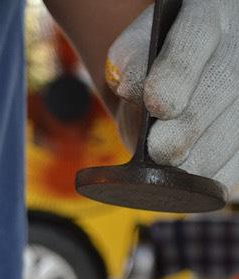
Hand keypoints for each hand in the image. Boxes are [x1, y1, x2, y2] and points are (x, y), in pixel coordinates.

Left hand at [106, 1, 238, 187]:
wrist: (180, 74)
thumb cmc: (153, 63)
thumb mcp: (135, 51)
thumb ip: (129, 62)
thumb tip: (131, 87)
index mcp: (208, 11)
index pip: (195, 35)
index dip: (177, 72)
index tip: (156, 104)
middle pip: (226, 80)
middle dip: (191, 122)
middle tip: (161, 151)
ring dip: (211, 152)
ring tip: (179, 171)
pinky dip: (227, 169)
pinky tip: (205, 182)